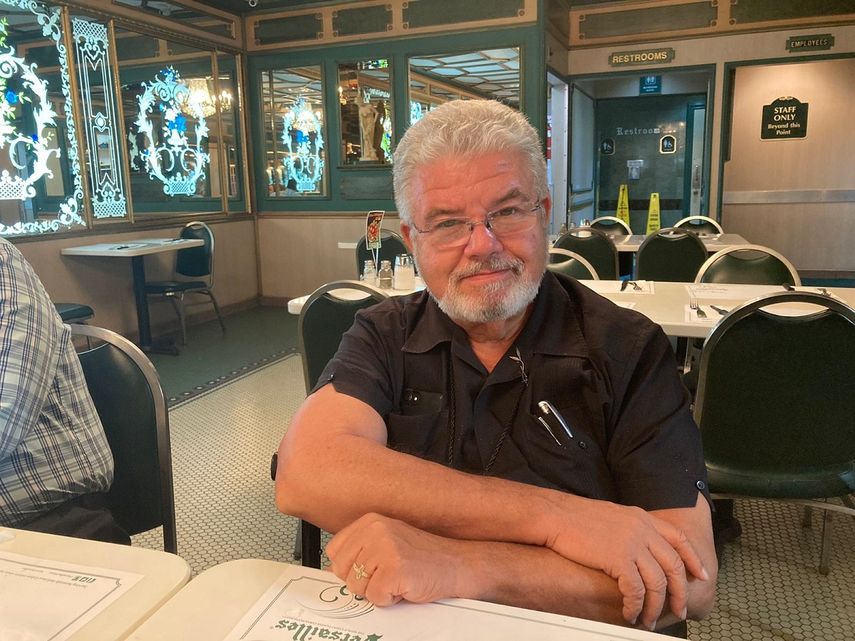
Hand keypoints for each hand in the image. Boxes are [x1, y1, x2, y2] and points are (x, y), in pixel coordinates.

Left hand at [326, 513, 460, 605]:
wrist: (455, 564)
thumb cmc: (423, 556)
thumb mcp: (386, 543)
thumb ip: (359, 551)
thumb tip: (334, 567)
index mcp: (370, 521)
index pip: (334, 551)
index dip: (349, 567)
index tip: (367, 569)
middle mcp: (375, 530)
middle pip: (341, 570)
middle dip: (362, 581)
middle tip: (385, 575)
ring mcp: (384, 549)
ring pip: (356, 586)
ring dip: (376, 591)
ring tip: (396, 578)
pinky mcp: (394, 570)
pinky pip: (375, 598)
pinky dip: (389, 599)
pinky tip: (403, 586)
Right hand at [544, 498, 708, 629]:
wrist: (556, 515)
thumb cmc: (577, 516)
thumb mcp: (614, 515)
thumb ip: (632, 528)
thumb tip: (641, 546)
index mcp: (643, 518)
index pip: (679, 539)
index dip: (694, 559)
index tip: (702, 575)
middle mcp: (643, 529)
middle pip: (674, 565)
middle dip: (680, 592)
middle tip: (681, 610)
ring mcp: (632, 543)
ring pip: (658, 583)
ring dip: (656, 607)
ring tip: (649, 620)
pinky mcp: (619, 558)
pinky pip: (636, 590)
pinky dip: (635, 606)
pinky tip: (629, 613)